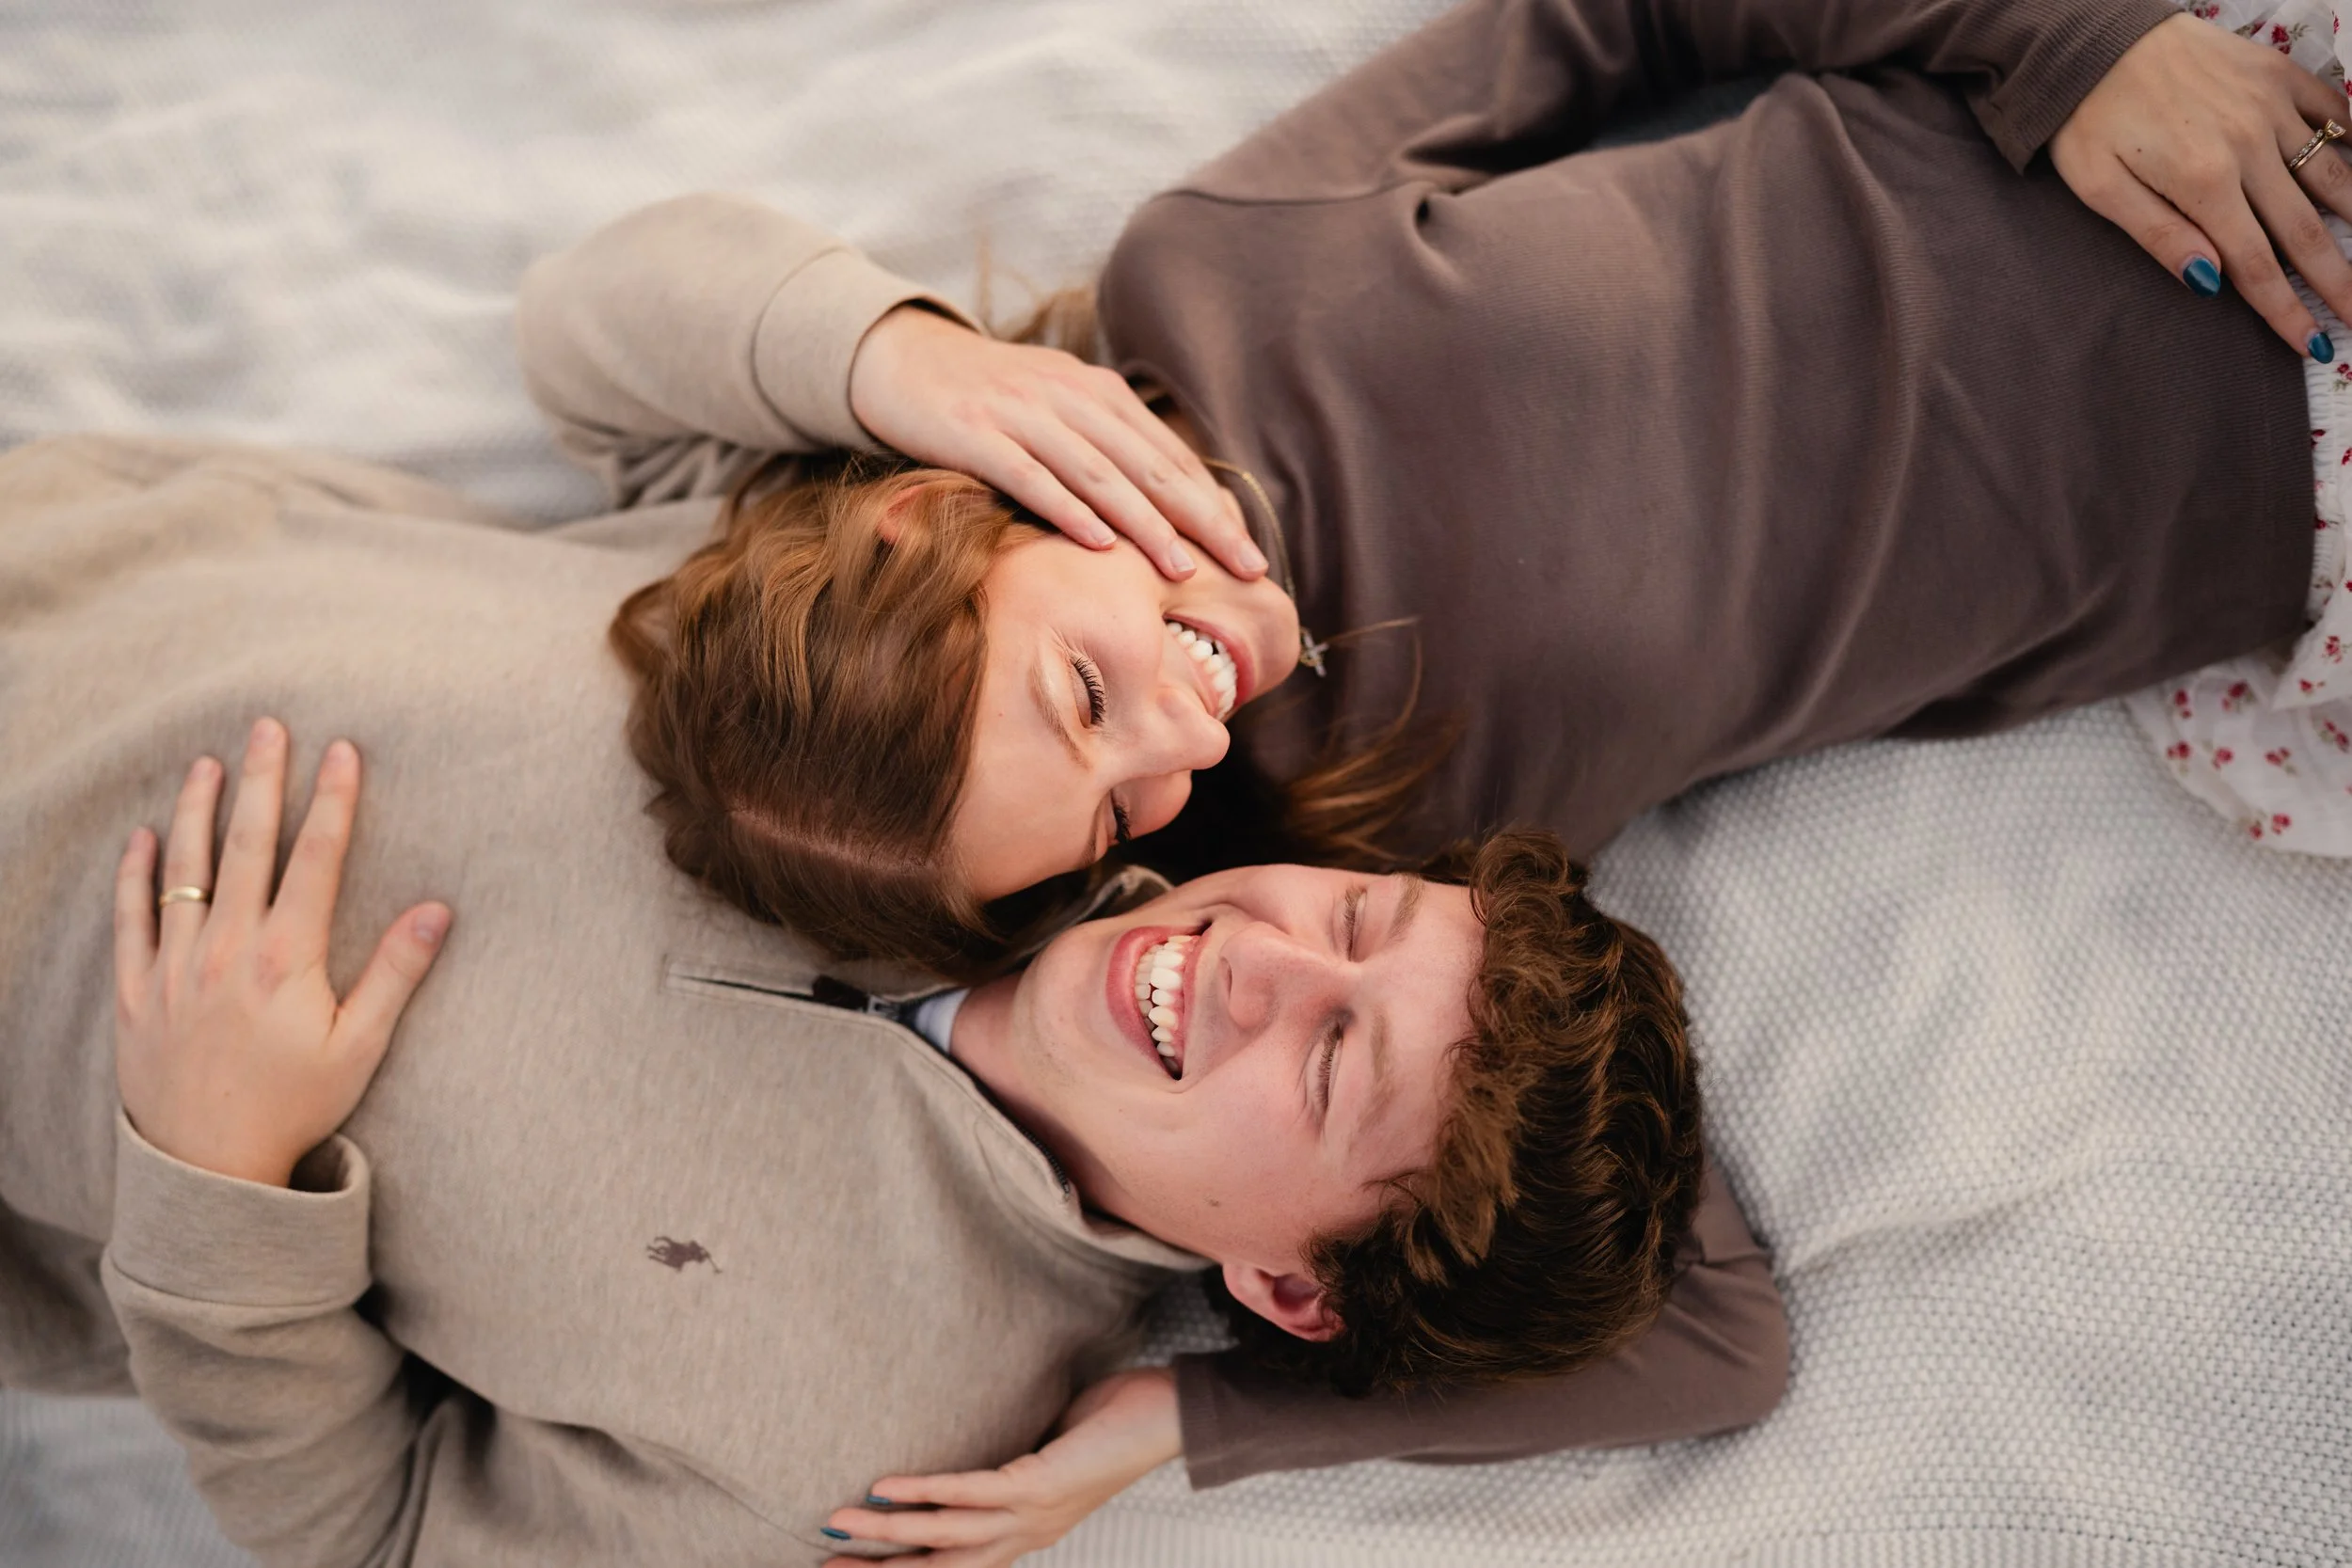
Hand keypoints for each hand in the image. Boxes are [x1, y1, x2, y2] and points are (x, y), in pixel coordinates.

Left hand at [114, 718, 449, 1187]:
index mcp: (287, 959)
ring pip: (185, 870)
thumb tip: (439, 909)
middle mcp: (226, 950)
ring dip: (198, 810)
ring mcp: (175, 968)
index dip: (331, 799)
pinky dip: (137, 874)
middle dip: (263, 780)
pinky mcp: (137, 994)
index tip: (341, 749)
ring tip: (208, 764)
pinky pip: (132, 919)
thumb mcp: (360, 1046)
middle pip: (248, 846)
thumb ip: (397, 972)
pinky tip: (145, 837)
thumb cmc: (295, 1109)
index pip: (314, 858)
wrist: (209, 1171)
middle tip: (268, 726)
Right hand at [822, 1366, 1180, 1566]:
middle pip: (939, 1567)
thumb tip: (973, 1439)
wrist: (1172, 1418)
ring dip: (887, 1533)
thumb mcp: (1049, 1450)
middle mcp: (1025, 1533)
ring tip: (838, 1521)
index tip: (851, 1563)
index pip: (952, 1563)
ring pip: (944, 1538)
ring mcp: (1032, 1514)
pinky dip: (927, 1491)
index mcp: (1026, 1530)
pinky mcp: (1039, 1485)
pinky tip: (888, 1487)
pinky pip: (971, 1493)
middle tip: (824, 1562)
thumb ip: (1009, 1459)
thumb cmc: (1114, 1425)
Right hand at [848, 304, 1265, 581]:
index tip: (1251, 552)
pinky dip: (1067, 509)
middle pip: (1149, 466)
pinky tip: (1099, 543)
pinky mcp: (974, 433)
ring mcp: (1021, 413)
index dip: (1214, 505)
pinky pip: (1029, 476)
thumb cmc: (988, 397)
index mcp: (1098, 392)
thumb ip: (1106, 444)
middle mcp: (1068, 397)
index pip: (1170, 456)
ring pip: (1098, 473)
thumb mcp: (1056, 407)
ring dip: (1144, 524)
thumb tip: (1166, 501)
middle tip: (1246, 567)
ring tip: (1182, 569)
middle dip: (1203, 521)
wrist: (899, 357)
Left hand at [2052, 13, 2351, 357]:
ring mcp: (2269, 106)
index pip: (2254, 264)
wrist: (2093, 37)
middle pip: (2305, 230)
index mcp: (2202, 182)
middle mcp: (2248, 146)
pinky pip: (2333, 112)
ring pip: (2334, 174)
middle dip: (2338, 281)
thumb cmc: (2087, 118)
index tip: (2313, 344)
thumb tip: (2209, 285)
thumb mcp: (2100, 187)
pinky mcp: (2278, 73)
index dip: (2285, 310)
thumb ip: (2158, 236)